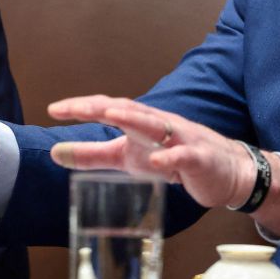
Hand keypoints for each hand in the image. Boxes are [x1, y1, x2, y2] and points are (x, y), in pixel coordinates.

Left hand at [46, 95, 256, 209]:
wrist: (226, 172)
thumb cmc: (172, 160)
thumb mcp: (128, 159)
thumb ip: (93, 155)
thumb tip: (53, 153)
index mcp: (139, 122)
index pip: (107, 107)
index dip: (81, 107)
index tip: (53, 109)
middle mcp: (158, 124)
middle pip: (127, 109)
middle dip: (100, 106)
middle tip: (72, 108)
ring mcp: (180, 139)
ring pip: (156, 125)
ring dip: (133, 118)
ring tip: (110, 114)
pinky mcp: (199, 159)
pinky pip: (183, 157)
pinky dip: (169, 157)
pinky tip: (156, 161)